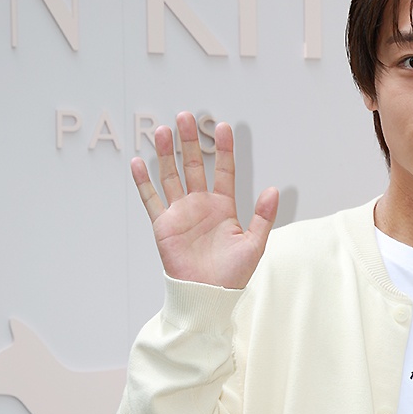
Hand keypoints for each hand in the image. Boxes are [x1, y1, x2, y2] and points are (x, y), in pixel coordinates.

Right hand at [130, 112, 278, 288]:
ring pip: (171, 176)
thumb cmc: (231, 275)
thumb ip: (263, 217)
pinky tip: (139, 162)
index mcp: (223, 208)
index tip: (223, 127)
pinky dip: (144, 182)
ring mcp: (181, 213)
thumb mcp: (254, 244)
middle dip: (190, 142)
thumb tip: (273, 190)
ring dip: (166, 154)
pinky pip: (151, 199)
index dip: (224, 150)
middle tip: (186, 117)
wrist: (207, 296)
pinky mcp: (163, 225)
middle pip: (194, 166)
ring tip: (163, 131)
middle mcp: (201, 206)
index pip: (224, 171)